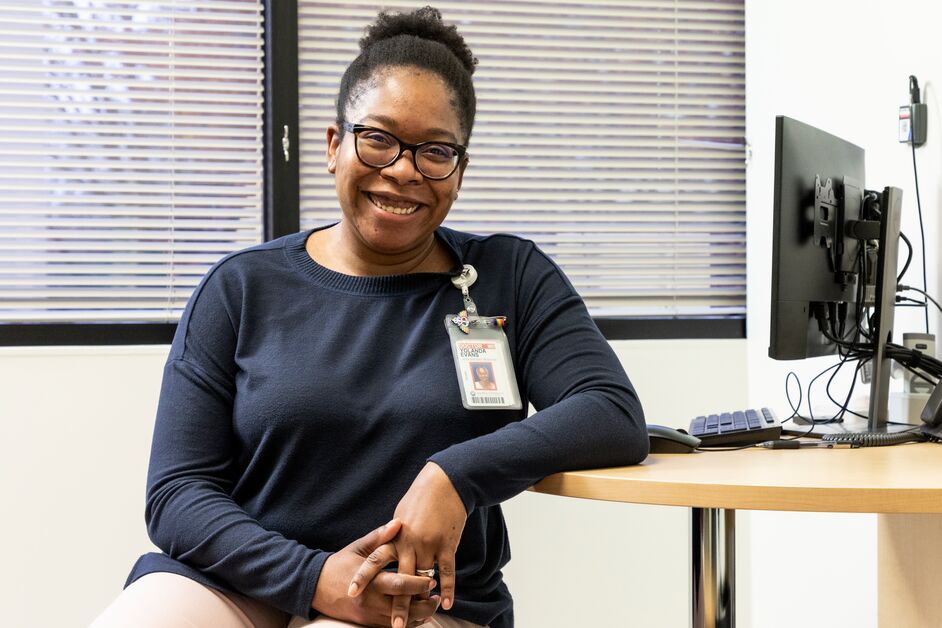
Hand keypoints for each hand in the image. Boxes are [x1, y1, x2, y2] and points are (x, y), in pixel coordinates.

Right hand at [313, 519, 439, 627]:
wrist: (315, 586)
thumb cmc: (339, 564)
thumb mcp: (358, 547)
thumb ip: (380, 537)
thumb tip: (399, 523)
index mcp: (371, 581)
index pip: (399, 585)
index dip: (418, 584)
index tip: (433, 579)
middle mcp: (371, 602)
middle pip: (403, 609)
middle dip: (424, 606)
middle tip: (437, 596)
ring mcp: (369, 615)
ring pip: (400, 622)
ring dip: (418, 616)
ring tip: (431, 605)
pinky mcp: (367, 623)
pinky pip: (391, 627)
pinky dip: (406, 623)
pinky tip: (416, 613)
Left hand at [350, 462, 466, 627]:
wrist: (445, 483)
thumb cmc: (421, 498)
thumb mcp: (401, 515)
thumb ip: (391, 536)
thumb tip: (383, 549)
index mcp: (395, 535)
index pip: (374, 560)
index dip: (362, 577)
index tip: (351, 593)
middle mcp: (409, 542)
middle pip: (399, 579)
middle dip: (396, 603)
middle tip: (393, 625)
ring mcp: (429, 544)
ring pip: (422, 579)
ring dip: (419, 601)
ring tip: (416, 621)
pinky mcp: (447, 544)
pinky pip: (447, 571)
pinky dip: (448, 588)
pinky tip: (446, 604)